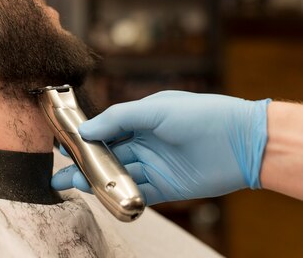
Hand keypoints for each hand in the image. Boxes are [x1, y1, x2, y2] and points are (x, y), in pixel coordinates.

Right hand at [51, 91, 270, 204]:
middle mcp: (146, 142)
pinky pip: (139, 193)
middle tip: (62, 174)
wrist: (243, 142)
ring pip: (119, 175)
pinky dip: (122, 196)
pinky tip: (104, 197)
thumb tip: (86, 130)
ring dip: (98, 180)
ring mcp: (155, 165)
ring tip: (75, 185)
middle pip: (108, 155)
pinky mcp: (166, 186)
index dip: (85, 138)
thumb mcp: (155, 109)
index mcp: (141, 119)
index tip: (64, 145)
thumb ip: (118, 118)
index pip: (106, 129)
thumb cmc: (201, 115)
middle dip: (84, 164)